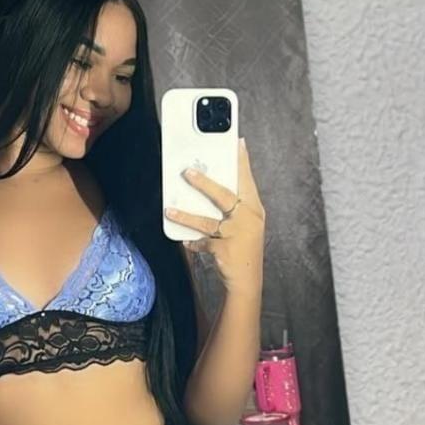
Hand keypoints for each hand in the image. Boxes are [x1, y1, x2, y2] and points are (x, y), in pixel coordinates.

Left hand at [164, 137, 264, 292]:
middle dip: (205, 183)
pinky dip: (192, 241)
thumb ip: (233, 207)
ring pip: (207, 221)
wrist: (247, 280)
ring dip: (186, 215)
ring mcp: (236, 235)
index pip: (247, 181)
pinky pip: (202, 242)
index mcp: (254, 210)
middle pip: (225, 196)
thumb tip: (208, 187)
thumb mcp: (245, 224)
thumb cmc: (244, 248)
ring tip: (170, 209)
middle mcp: (247, 220)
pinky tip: (184, 239)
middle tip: (187, 172)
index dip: (242, 162)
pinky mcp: (224, 250)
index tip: (237, 143)